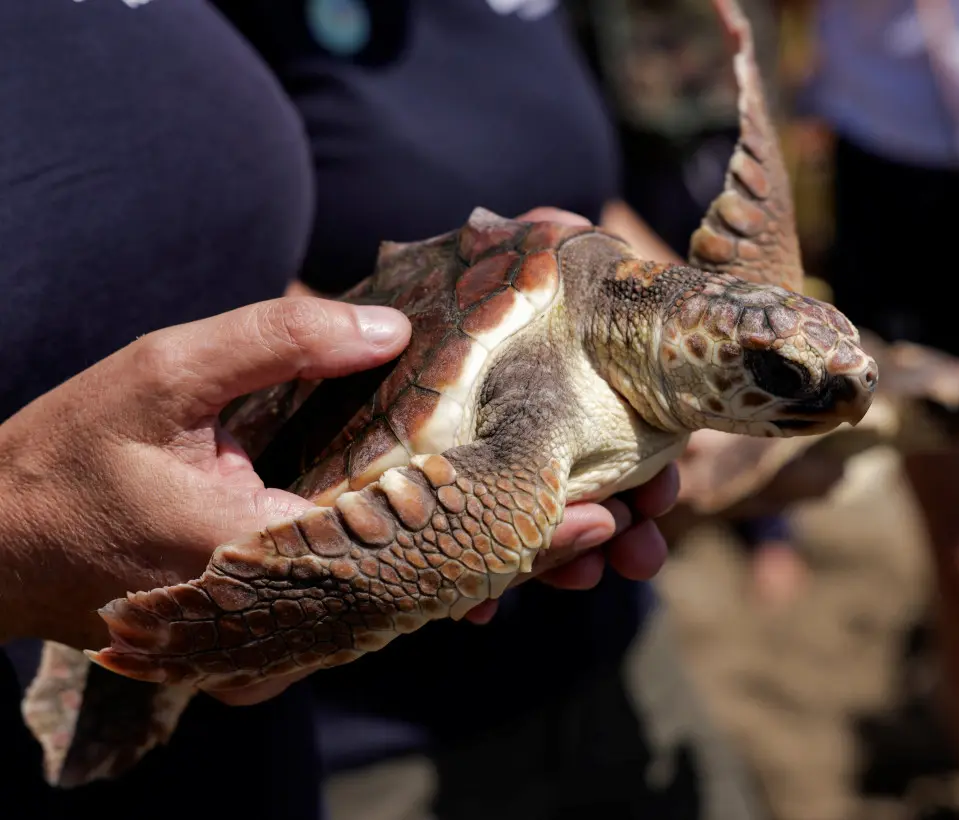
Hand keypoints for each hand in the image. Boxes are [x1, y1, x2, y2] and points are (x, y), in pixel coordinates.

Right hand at [0, 207, 677, 704]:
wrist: (5, 539)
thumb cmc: (72, 456)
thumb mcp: (165, 373)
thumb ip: (279, 339)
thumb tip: (391, 319)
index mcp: (277, 552)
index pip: (429, 551)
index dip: (525, 529)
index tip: (605, 501)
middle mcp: (301, 600)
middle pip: (451, 586)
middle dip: (545, 559)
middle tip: (638, 525)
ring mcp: (298, 608)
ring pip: (433, 599)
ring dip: (516, 571)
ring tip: (606, 539)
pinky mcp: (293, 597)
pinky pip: (392, 591)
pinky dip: (458, 565)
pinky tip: (514, 541)